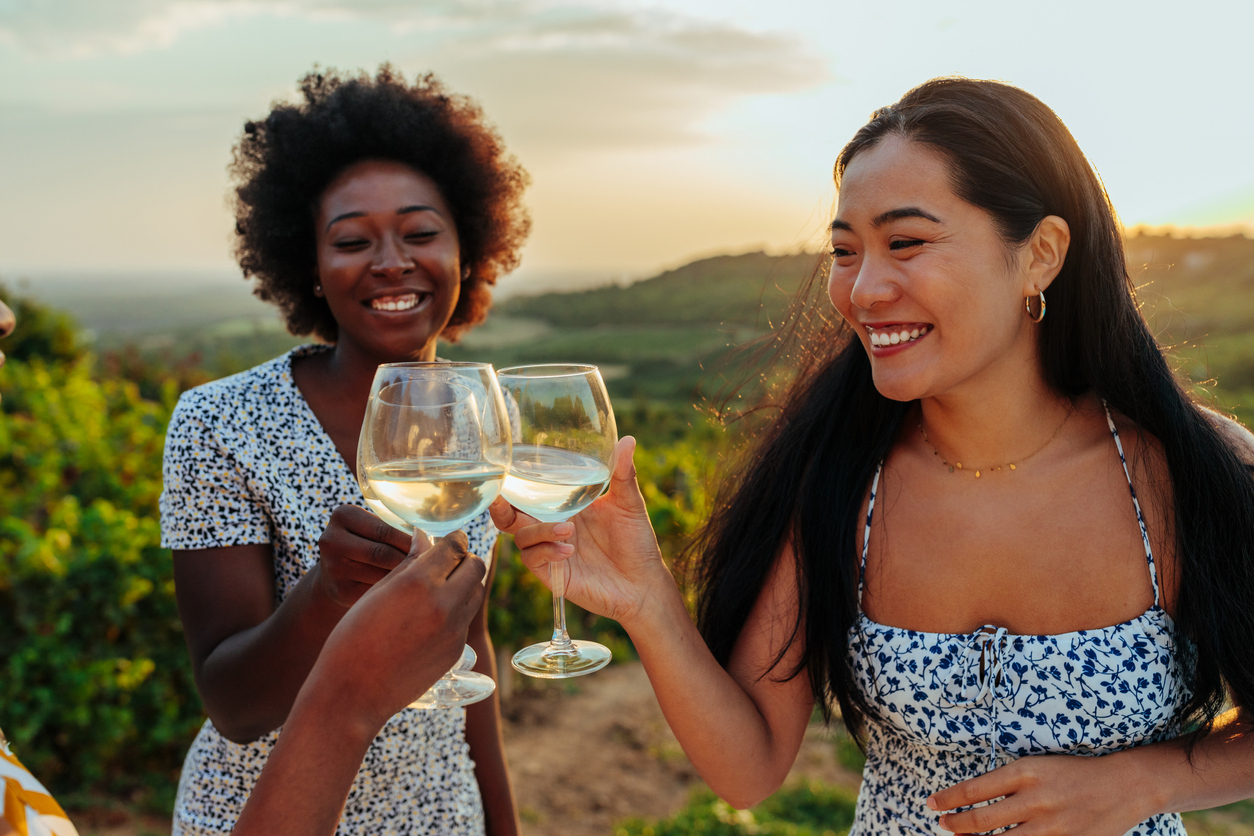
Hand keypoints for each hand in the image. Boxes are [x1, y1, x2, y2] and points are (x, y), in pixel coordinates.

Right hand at [310, 530, 485, 729]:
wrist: (353, 693)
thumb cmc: (353, 637)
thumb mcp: (376, 592)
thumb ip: (408, 564)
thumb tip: (425, 540)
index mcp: (418, 582)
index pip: (455, 546)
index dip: (453, 539)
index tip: (450, 539)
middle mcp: (443, 604)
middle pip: (475, 567)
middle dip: (464, 560)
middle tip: (447, 562)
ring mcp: (453, 630)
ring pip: (475, 592)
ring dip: (463, 584)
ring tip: (440, 587)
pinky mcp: (456, 651)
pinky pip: (464, 619)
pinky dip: (455, 610)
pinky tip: (431, 617)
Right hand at [316, 505, 429, 607]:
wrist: (334, 574)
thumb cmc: (364, 544)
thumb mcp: (370, 528)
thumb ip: (393, 525)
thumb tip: (431, 533)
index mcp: (344, 515)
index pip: (385, 530)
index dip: (412, 541)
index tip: (433, 548)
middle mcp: (332, 540)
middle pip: (383, 553)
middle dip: (410, 560)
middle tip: (433, 566)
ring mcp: (333, 567)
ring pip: (381, 574)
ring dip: (404, 577)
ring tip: (424, 578)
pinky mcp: (339, 591)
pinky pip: (376, 591)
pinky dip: (394, 591)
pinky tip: (407, 590)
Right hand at [488, 436, 674, 629]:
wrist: (644, 584)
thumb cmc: (637, 542)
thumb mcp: (629, 503)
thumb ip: (623, 474)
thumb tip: (628, 439)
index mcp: (565, 506)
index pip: (531, 493)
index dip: (513, 485)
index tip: (504, 470)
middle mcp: (552, 526)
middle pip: (512, 517)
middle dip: (501, 508)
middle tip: (499, 500)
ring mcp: (551, 551)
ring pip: (521, 537)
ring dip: (539, 531)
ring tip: (568, 530)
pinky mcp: (554, 574)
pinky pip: (533, 560)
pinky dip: (546, 552)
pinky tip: (567, 550)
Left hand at [929, 753, 1150, 834]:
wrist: (1125, 785)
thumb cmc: (1073, 772)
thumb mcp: (1037, 766)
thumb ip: (1007, 784)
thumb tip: (970, 802)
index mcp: (1026, 772)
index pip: (974, 789)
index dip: (948, 800)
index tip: (931, 804)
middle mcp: (1036, 800)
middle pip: (982, 821)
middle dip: (956, 825)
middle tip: (943, 825)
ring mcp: (1052, 827)